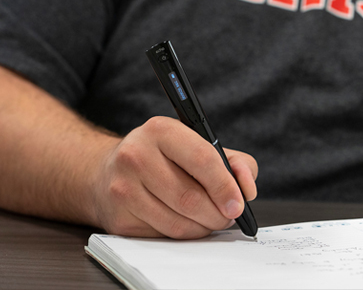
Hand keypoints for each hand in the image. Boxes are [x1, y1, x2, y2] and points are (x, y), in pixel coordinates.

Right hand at [90, 116, 257, 238]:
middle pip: (190, 197)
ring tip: (210, 218)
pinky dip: (185, 234)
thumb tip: (247, 189)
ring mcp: (123, 188)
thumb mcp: (201, 146)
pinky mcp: (119, 219)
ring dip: (204, 227)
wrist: (109, 172)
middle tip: (229, 215)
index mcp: (161, 130)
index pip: (202, 159)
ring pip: (178, 222)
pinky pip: (164, 236)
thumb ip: (235, 163)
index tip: (238, 204)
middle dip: (218, 213)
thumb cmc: (165, 158)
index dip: (225, 186)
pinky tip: (187, 222)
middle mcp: (136, 155)